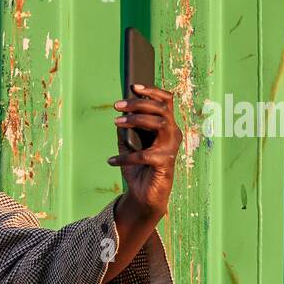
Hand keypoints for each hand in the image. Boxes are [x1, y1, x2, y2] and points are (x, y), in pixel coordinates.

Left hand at [108, 83, 180, 217]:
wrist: (144, 196)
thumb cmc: (139, 170)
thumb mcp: (129, 146)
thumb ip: (126, 132)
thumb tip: (119, 115)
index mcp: (166, 128)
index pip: (166, 102)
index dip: (152, 91)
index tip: (133, 87)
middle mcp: (172, 135)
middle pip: (162, 108)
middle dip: (138, 103)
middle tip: (117, 105)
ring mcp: (170, 148)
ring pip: (159, 123)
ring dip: (136, 120)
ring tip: (116, 123)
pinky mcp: (164, 163)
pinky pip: (144, 154)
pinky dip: (125, 157)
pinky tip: (111, 161)